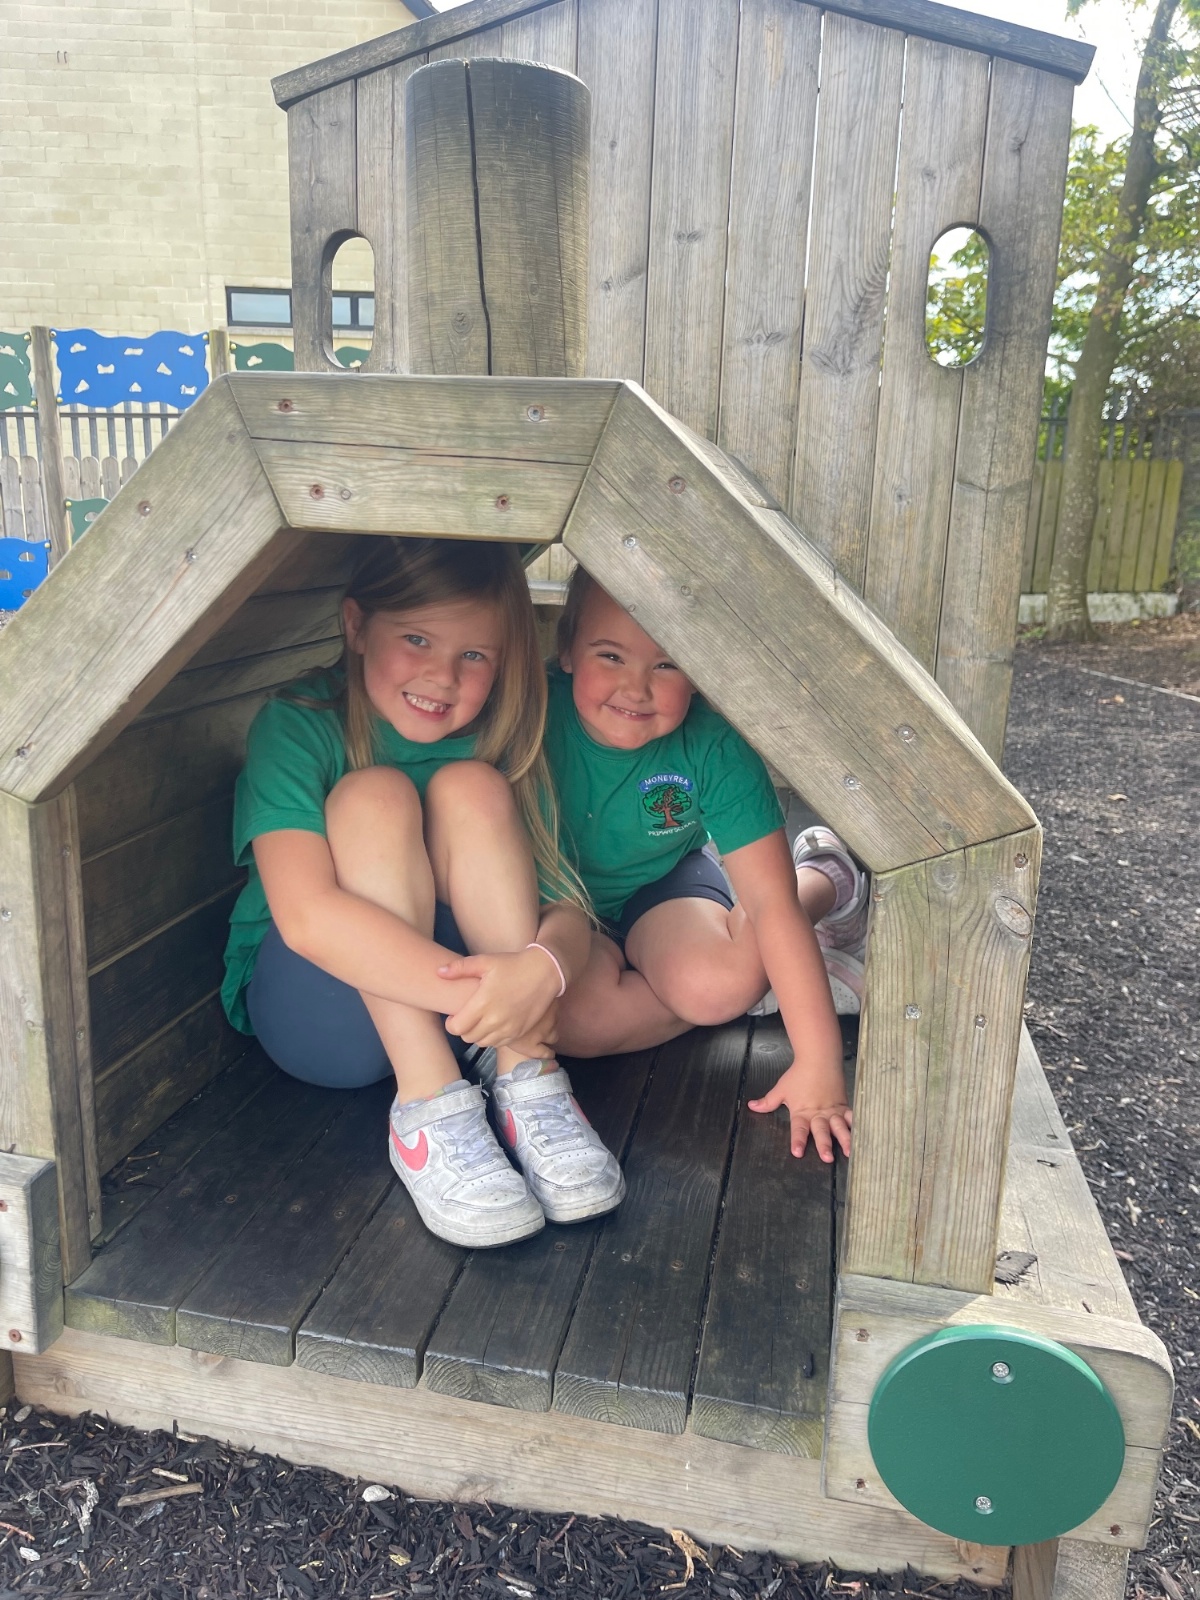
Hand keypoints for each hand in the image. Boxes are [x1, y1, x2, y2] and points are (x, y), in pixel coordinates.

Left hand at [437, 948, 562, 1049]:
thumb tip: (439, 972)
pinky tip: (495, 1024)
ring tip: (481, 1021)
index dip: (451, 1024)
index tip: (454, 1016)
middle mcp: (494, 1020)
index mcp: (482, 1003)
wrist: (545, 972)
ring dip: (478, 1035)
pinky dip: (493, 1038)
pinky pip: (499, 1044)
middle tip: (467, 1018)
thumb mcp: (486, 961)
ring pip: (483, 1043)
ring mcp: (508, 1028)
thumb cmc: (513, 965)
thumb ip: (460, 968)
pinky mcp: (519, 1033)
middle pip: (468, 1037)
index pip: (456, 1028)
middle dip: (464, 1029)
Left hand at [747, 1061, 851, 1161]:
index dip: (798, 1141)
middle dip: (824, 1144)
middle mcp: (818, 1113)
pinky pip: (851, 1117)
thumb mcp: (781, 1089)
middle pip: (821, 1130)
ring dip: (844, 1139)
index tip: (797, 1152)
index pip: (799, 1129)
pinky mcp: (843, 1106)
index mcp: (801, 1111)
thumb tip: (752, 1106)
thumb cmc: (798, 1075)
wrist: (818, 1058)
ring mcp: (832, 1110)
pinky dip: (857, 1126)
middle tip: (826, 1157)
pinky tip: (863, 1137)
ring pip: (839, 1126)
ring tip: (848, 1151)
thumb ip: (768, 1102)